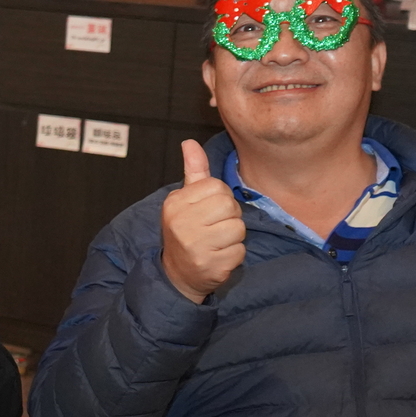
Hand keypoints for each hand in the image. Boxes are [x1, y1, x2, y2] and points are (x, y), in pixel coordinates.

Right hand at [161, 140, 245, 303]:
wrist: (176, 274)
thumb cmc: (186, 231)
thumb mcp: (185, 200)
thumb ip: (194, 172)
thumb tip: (190, 142)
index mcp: (176, 203)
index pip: (218, 187)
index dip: (221, 199)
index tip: (209, 212)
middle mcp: (182, 223)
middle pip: (230, 206)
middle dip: (229, 217)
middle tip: (214, 228)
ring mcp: (195, 246)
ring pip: (238, 229)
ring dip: (233, 238)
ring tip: (216, 243)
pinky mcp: (210, 266)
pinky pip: (239, 251)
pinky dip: (234, 256)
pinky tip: (218, 257)